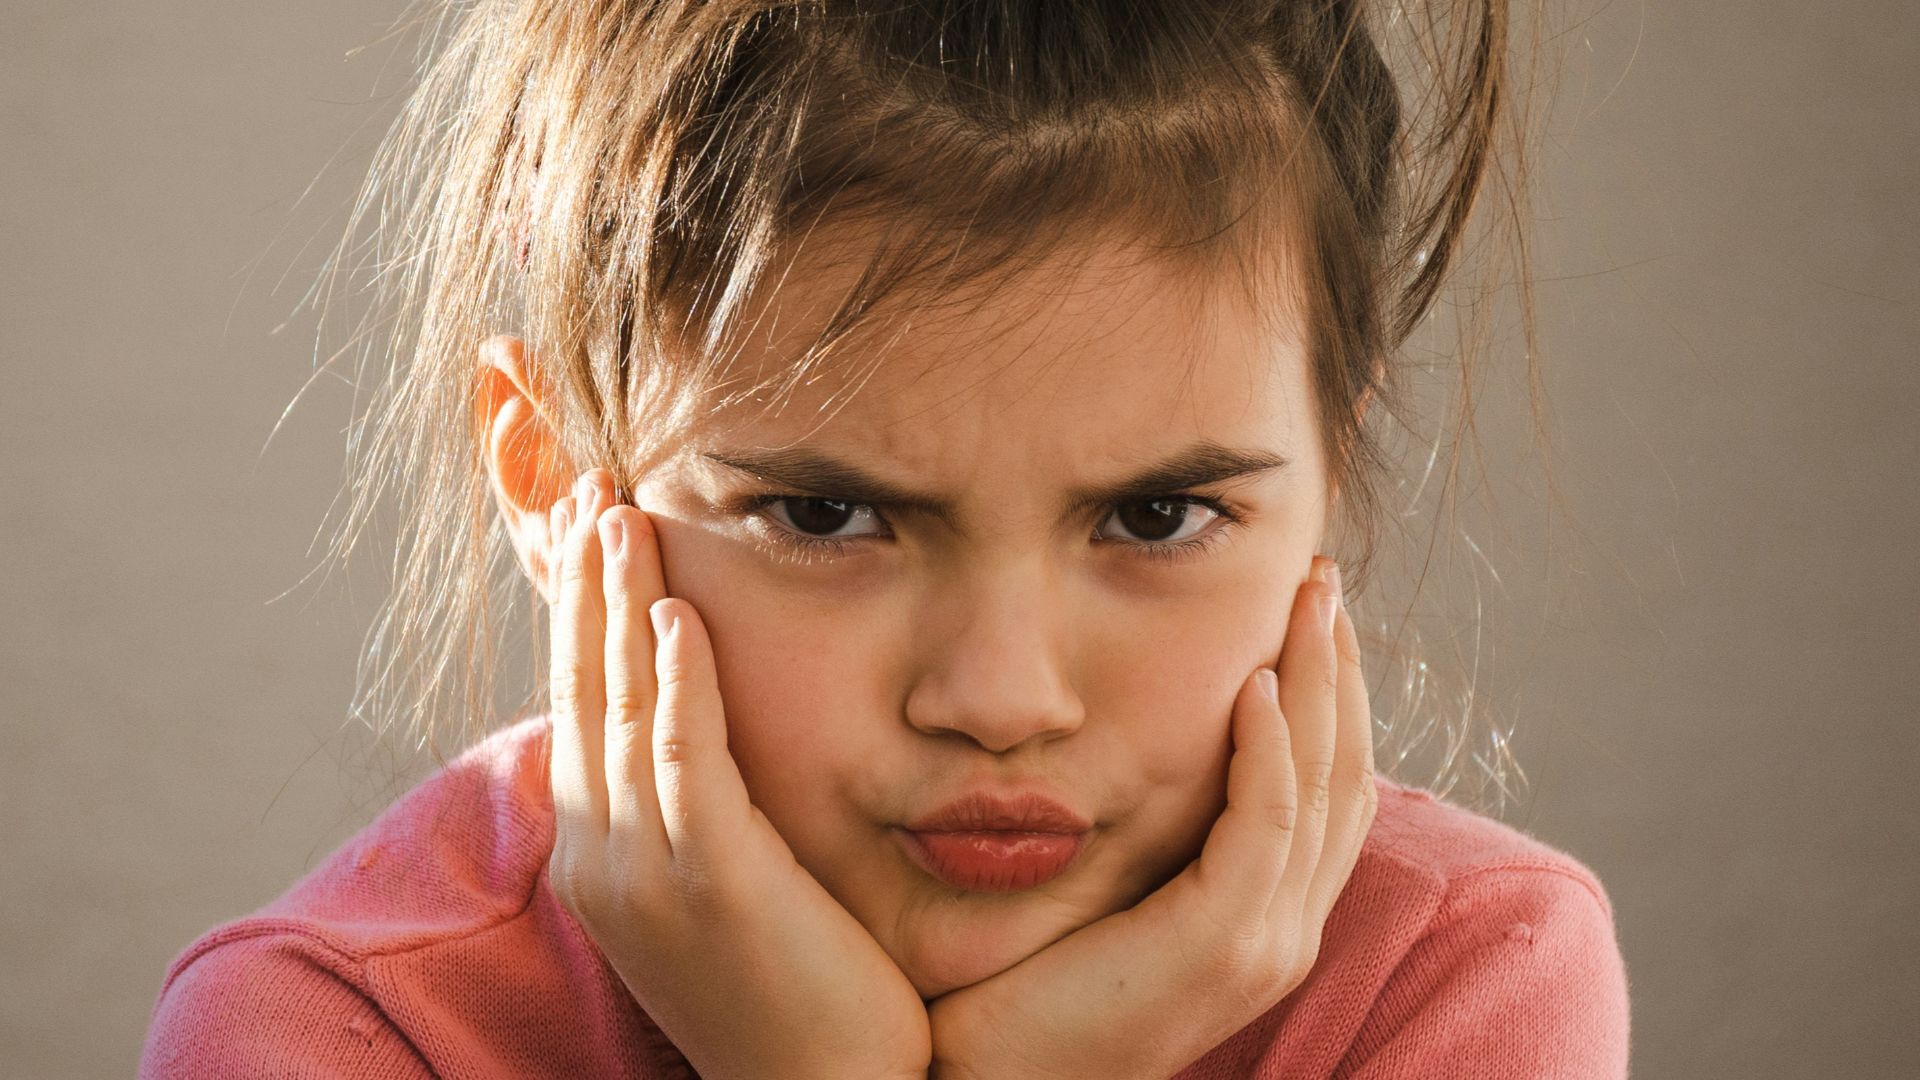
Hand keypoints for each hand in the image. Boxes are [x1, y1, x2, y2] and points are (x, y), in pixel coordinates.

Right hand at [543, 469, 931, 1079]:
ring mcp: (645, 874)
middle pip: (582, 690)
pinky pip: (684, 763)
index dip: (581, 612)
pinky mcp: (709, 884)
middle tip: (590, 487)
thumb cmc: (791, 986)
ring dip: (619, 604)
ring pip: (621, 710)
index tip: (591, 524)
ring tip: (620, 512)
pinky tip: (677, 611)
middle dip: (585, 585)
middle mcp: (600, 858)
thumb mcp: (723, 881)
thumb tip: (698, 721)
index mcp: (599, 854)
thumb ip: (699, 799)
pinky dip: (677, 684)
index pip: (579, 703)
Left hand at [926, 556, 1377, 1079]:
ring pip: (1321, 785)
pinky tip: (1254, 681)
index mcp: (1264, 919)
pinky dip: (1270, 747)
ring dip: (1318, 682)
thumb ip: (1142, 833)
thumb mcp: (1104, 895)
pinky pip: (1267, 824)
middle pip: (1345, 774)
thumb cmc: (1023, 990)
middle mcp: (1284, 931)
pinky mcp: (1220, 943)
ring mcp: (1263, 942)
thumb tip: (1132, 740)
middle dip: (1339, 668)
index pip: (1328, 789)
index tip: (1309, 613)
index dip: (1330, 697)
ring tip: (1306, 598)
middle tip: (1324, 577)